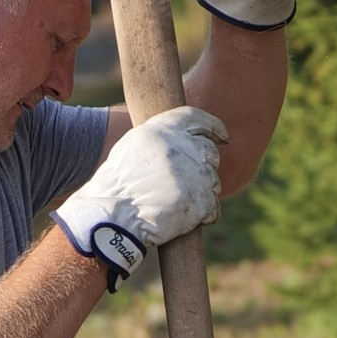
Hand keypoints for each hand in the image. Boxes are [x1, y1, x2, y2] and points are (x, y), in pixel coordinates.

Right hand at [54, 106, 226, 276]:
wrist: (112, 215)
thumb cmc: (116, 185)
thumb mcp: (133, 147)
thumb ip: (159, 140)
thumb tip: (182, 140)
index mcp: (163, 129)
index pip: (196, 119)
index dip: (214, 127)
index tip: (224, 137)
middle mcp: (182, 148)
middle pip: (209, 152)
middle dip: (203, 167)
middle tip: (188, 182)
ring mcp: (195, 175)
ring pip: (213, 181)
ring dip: (202, 192)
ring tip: (178, 203)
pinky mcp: (201, 202)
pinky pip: (214, 208)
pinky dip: (205, 215)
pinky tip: (187, 219)